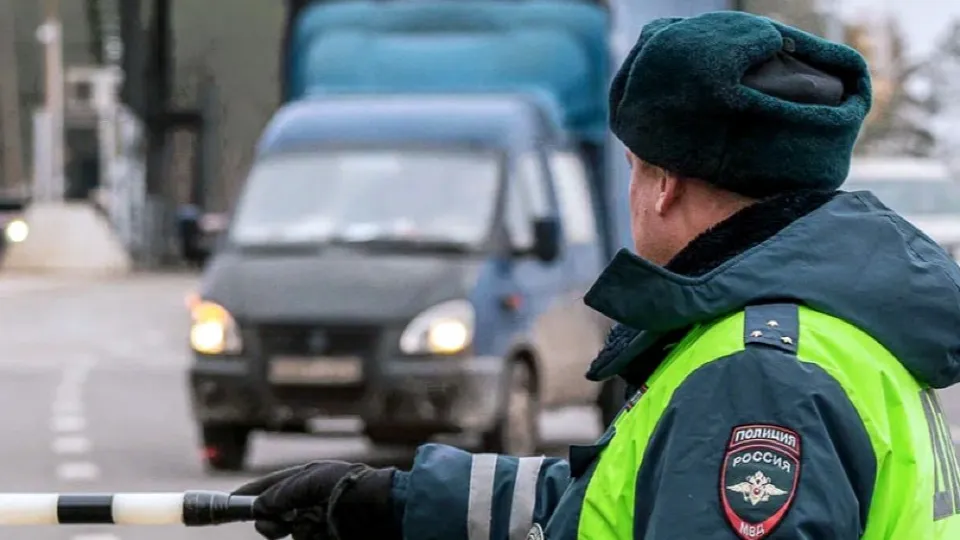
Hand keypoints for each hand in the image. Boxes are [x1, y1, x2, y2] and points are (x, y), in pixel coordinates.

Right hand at [232, 460, 399, 539]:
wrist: (386, 511)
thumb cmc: (352, 488)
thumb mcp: (312, 482)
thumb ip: (282, 492)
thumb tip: (259, 507)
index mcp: (310, 479)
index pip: (272, 485)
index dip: (252, 493)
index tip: (230, 501)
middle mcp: (313, 498)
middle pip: (276, 513)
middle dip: (272, 520)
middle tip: (276, 526)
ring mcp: (321, 520)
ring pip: (292, 532)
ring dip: (300, 530)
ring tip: (319, 526)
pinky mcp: (328, 537)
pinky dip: (314, 538)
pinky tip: (328, 534)